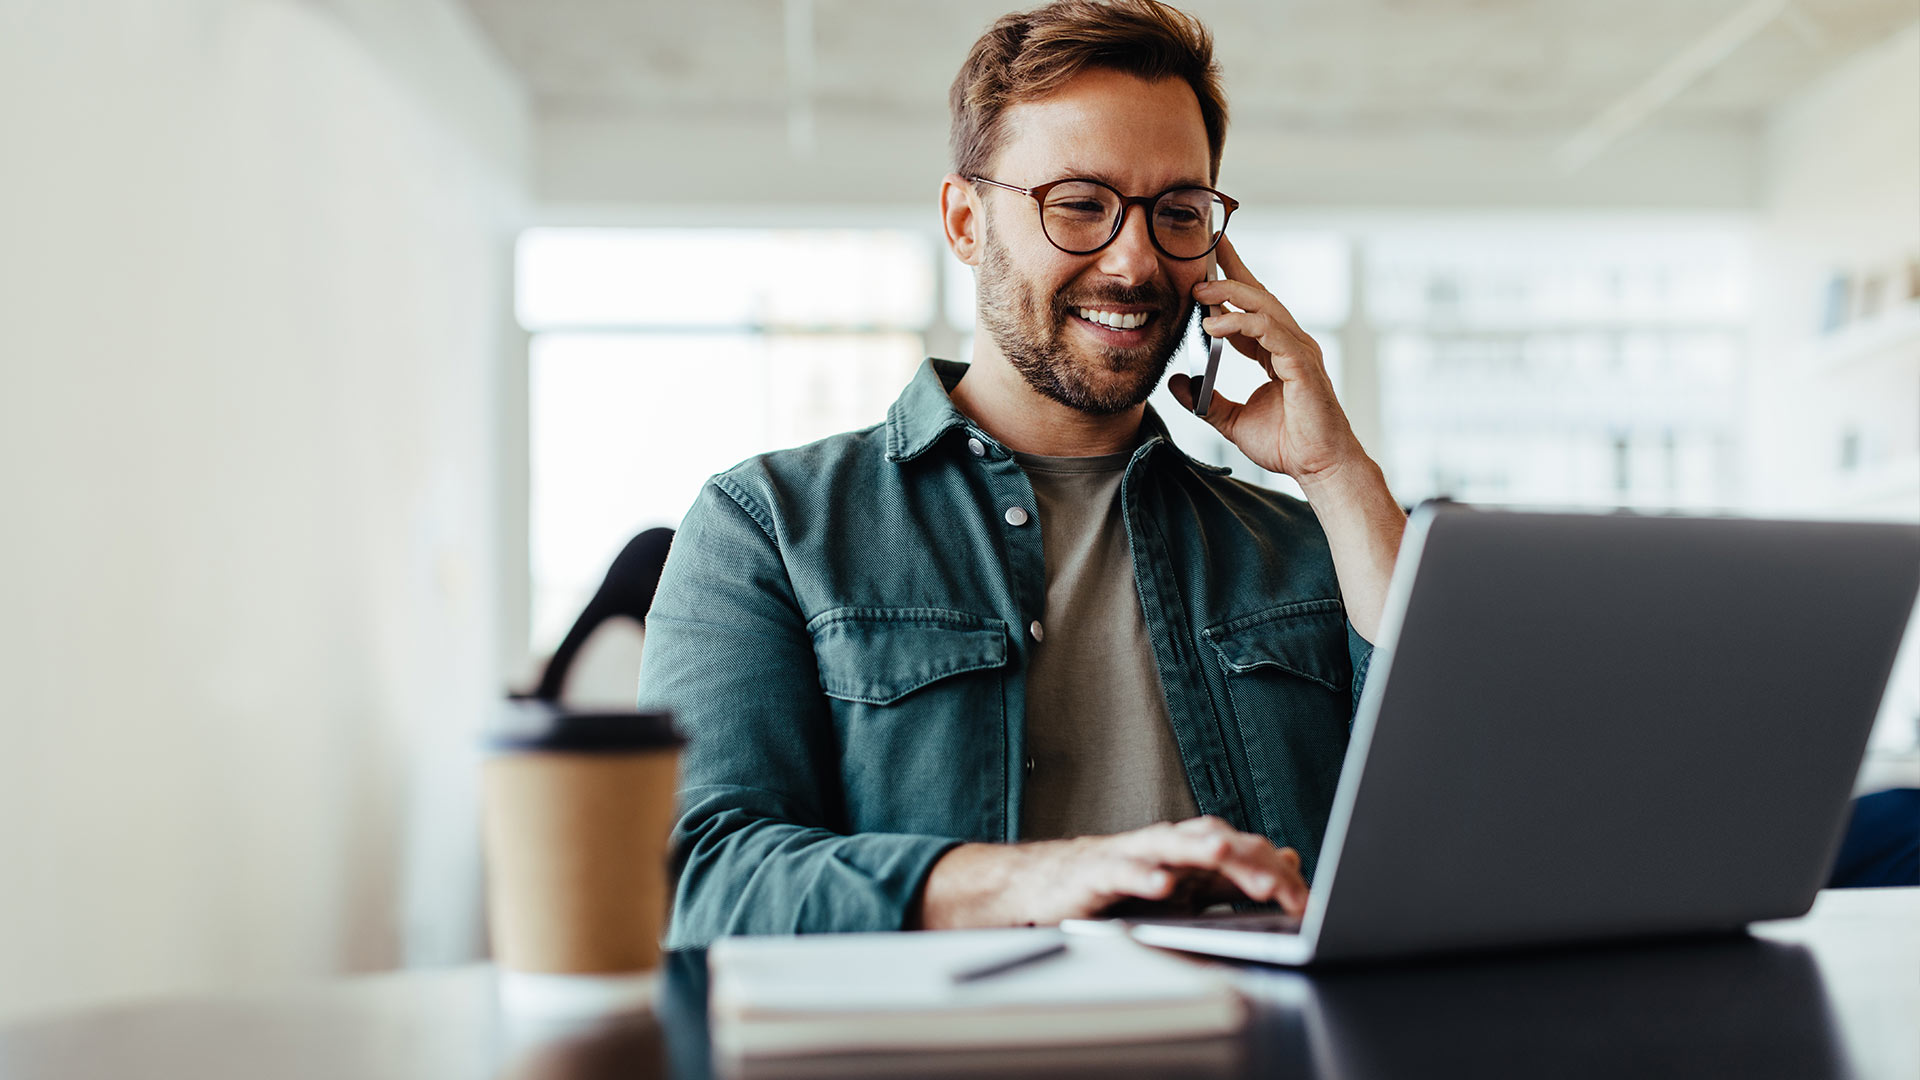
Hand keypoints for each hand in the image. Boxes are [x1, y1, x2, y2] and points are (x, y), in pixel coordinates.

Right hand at [914, 816, 1308, 929]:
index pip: (1243, 853)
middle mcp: (1165, 845)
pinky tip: (1161, 887)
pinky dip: (1142, 877)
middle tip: (1281, 885)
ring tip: (1223, 856)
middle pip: (1214, 841)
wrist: (1047, 887)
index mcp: (1191, 850)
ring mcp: (1131, 855)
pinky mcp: (1096, 873)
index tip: (1305, 902)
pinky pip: (1122, 873)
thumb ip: (1234, 877)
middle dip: (1248, 862)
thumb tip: (1287, 860)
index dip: (1275, 874)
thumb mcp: (1185, 888)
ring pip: (1170, 846)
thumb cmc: (1118, 886)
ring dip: (1198, 849)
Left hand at [1167, 234, 1365, 488]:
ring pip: (1264, 306)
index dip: (1229, 284)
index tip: (1205, 263)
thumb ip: (1205, 401)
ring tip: (1199, 292)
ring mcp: (1298, 351)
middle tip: (1202, 255)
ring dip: (1230, 294)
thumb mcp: (1232, 420)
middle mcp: (1290, 344)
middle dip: (1231, 270)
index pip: (1250, 308)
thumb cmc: (1288, 444)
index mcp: (1276, 352)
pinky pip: (1269, 331)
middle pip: (1258, 295)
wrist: (1318, 467)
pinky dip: (1241, 323)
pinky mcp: (1301, 364)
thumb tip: (1176, 384)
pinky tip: (1214, 326)